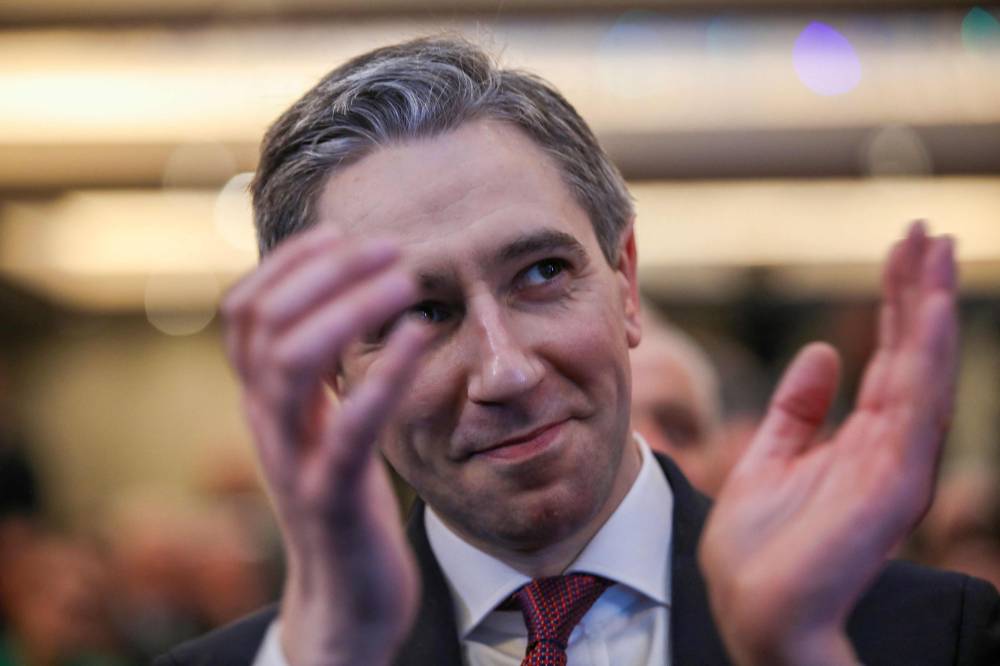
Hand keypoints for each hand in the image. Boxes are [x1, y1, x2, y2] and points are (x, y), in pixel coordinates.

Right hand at [222, 225, 428, 665]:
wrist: (345, 599)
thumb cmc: (345, 501)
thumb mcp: (322, 427)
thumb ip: (321, 375)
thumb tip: (342, 305)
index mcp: (263, 402)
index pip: (245, 314)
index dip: (286, 264)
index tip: (341, 233)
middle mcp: (265, 423)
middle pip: (265, 326)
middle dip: (324, 272)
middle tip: (388, 247)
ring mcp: (292, 460)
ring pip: (289, 364)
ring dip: (348, 308)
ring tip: (403, 280)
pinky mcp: (330, 496)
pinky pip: (348, 425)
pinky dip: (382, 372)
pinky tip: (418, 334)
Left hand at [698, 222, 957, 665]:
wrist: (752, 609)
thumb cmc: (759, 548)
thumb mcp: (769, 458)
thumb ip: (797, 409)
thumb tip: (823, 351)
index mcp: (860, 441)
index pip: (886, 359)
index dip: (894, 305)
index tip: (900, 251)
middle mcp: (887, 447)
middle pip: (911, 356)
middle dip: (917, 293)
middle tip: (926, 232)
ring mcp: (895, 464)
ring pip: (923, 371)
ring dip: (929, 310)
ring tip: (934, 251)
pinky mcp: (893, 483)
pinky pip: (917, 407)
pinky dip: (926, 355)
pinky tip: (929, 308)